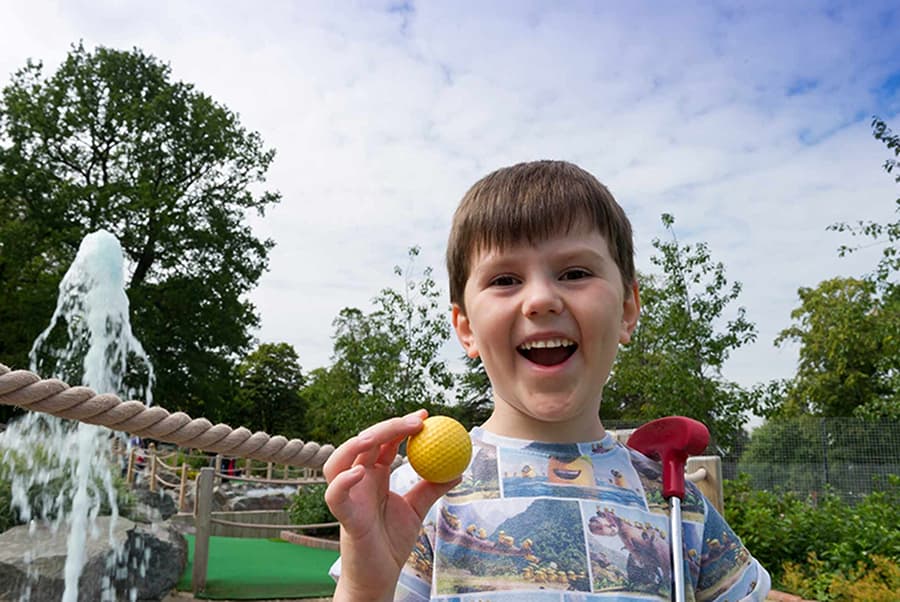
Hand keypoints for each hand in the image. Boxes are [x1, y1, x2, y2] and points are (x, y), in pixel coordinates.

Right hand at [323, 410, 458, 600]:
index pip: (384, 442)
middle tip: (416, 421)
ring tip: (377, 436)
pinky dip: (343, 482)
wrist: (381, 576)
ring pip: (338, 461)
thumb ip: (432, 488)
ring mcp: (348, 496)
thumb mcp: (416, 510)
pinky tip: (360, 472)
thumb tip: (457, 470)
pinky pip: (335, 496)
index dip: (401, 426)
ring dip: (355, 444)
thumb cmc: (391, 542)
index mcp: (374, 475)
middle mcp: (357, 480)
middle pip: (364, 443)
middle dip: (387, 427)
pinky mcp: (343, 516)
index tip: (425, 416)